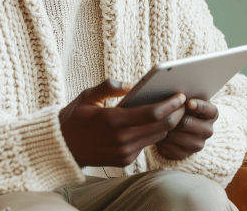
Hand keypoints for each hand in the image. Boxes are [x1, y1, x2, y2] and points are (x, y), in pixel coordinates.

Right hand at [59, 79, 185, 167]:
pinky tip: (156, 122)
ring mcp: (125, 152)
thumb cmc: (75, 117)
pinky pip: (146, 144)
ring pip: (156, 136)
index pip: (152, 113)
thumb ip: (109, 86)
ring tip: (174, 110)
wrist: (63, 147)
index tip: (180, 96)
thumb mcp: (87, 95)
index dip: (170, 105)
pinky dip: (154, 133)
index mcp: (114, 120)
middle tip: (183, 102)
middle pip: (160, 127)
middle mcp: (122, 139)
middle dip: (175, 114)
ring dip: (167, 124)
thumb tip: (130, 84)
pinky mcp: (125, 160)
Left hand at [156, 99, 218, 160]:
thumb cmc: (181, 107)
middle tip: (162, 110)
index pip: (210, 110)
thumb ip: (185, 97)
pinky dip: (161, 139)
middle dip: (172, 116)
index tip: (189, 102)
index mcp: (211, 114)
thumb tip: (177, 95)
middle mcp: (208, 130)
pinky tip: (158, 132)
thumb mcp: (186, 99)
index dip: (200, 106)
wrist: (175, 127)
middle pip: (187, 122)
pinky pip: (169, 147)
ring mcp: (197, 144)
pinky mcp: (184, 154)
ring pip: (176, 135)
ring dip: (165, 127)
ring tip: (157, 120)